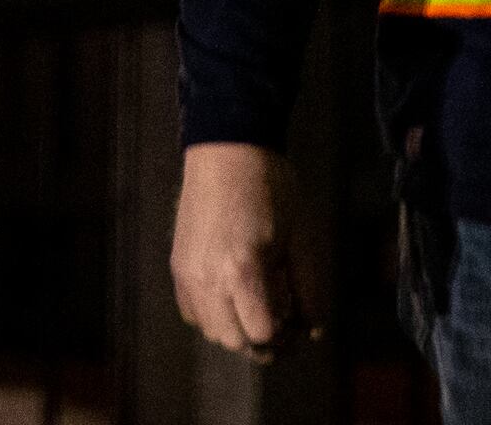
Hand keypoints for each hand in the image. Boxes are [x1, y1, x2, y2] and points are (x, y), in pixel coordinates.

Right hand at [171, 142, 313, 361]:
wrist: (228, 149)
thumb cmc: (271, 188)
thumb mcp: (301, 238)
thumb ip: (309, 289)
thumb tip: (312, 328)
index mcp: (242, 271)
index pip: (262, 334)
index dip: (285, 334)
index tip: (296, 319)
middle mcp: (208, 278)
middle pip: (234, 341)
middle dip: (261, 339)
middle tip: (281, 319)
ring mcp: (188, 272)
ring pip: (210, 331)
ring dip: (235, 329)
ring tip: (255, 306)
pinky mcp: (178, 264)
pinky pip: (191, 311)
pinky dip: (212, 315)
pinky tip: (230, 295)